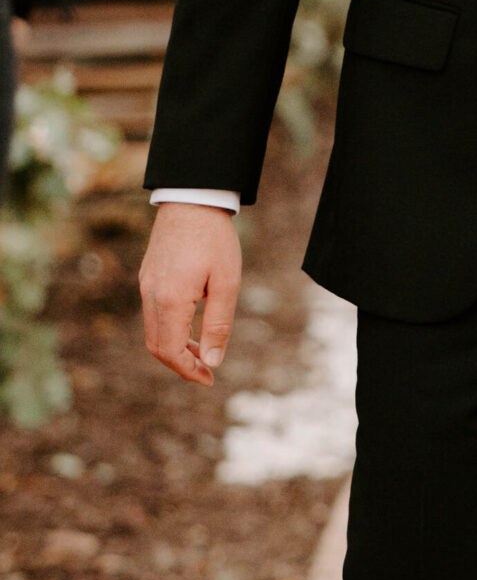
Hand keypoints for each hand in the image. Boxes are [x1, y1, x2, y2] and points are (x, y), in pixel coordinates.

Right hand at [140, 203, 241, 386]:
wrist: (192, 200)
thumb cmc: (215, 239)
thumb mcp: (227, 283)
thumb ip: (219, 324)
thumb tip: (213, 361)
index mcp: (170, 299)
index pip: (171, 350)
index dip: (189, 371)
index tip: (209, 379)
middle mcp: (151, 295)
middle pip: (157, 346)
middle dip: (181, 365)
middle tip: (207, 372)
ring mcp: (146, 286)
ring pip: (153, 332)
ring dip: (176, 348)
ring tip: (203, 352)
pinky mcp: (147, 278)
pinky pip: (153, 315)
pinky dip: (170, 331)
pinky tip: (192, 329)